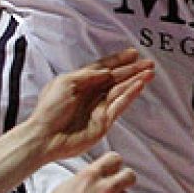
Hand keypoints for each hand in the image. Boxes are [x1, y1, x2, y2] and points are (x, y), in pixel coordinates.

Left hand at [20, 48, 154, 164]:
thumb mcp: (65, 83)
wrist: (45, 138)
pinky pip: (120, 105)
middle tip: (148, 63)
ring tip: (148, 73)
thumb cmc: (49, 110)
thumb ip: (88, 75)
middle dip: (132, 70)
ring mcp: (98, 108)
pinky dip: (130, 95)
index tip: (132, 54)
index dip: (118, 60)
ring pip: (120, 91)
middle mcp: (90, 94)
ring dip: (135, 81)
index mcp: (79, 82)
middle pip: (115, 78)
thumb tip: (106, 71)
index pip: (103, 68)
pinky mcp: (103, 122)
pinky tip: (139, 86)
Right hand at [31, 152, 135, 192]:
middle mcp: (103, 191)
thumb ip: (82, 181)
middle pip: (129, 176)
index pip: (114, 159)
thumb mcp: (63, 190)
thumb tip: (90, 178)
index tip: (113, 168)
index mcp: (89, 178)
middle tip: (120, 184)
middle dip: (126, 178)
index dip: (114, 163)